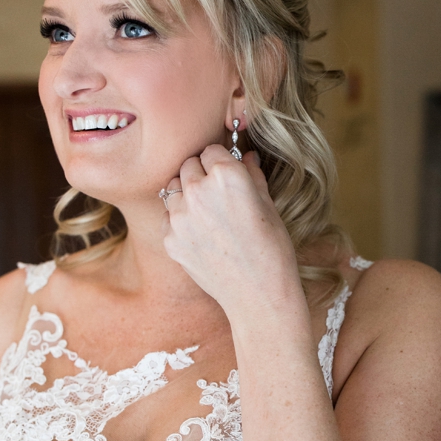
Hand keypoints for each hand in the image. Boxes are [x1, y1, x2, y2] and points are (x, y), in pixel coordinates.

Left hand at [159, 143, 299, 320]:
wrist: (256, 291)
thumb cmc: (272, 246)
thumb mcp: (268, 204)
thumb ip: (252, 174)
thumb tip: (246, 157)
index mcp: (228, 175)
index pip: (211, 149)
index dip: (221, 159)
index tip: (228, 168)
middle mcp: (199, 191)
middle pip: (187, 165)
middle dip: (201, 172)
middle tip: (217, 189)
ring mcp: (180, 217)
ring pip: (172, 188)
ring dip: (186, 193)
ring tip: (207, 209)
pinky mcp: (170, 239)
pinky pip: (168, 216)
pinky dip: (180, 218)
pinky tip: (201, 231)